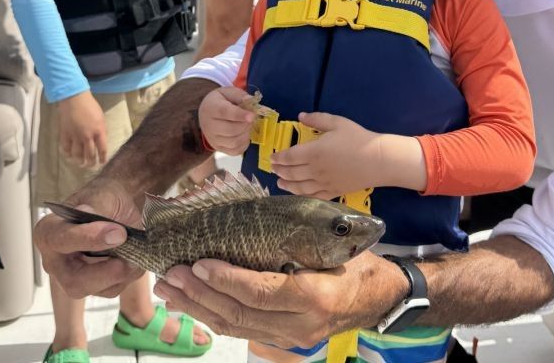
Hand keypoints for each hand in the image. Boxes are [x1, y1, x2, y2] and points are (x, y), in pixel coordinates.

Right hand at [34, 177, 143, 298]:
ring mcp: (74, 277)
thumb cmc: (103, 198)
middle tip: (128, 258)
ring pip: (96, 290)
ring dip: (122, 274)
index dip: (89, 238)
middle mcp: (56, 261)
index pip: (61, 240)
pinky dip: (129, 275)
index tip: (118, 233)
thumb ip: (96, 208)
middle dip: (105, 272)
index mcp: (48, 232)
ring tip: (136, 253)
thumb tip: (97, 222)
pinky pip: (113, 289)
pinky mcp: (95, 286)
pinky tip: (135, 258)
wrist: (119, 206)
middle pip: (74, 281)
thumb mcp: (100, 195)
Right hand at [58, 91, 107, 166]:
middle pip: (89, 155)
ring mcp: (75, 136)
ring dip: (79, 161)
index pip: (102, 149)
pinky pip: (66, 148)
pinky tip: (69, 156)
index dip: (102, 158)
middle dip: (90, 162)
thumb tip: (100, 141)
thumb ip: (101, 131)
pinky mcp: (65, 134)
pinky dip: (67, 154)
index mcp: (99, 131)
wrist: (74, 99)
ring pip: (77, 154)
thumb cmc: (90, 106)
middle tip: (90, 166)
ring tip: (80, 164)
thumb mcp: (101, 118)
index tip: (102, 162)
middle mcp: (87, 136)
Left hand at [153, 251, 404, 347]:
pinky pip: (243, 330)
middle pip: (241, 314)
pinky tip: (195, 303)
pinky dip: (215, 316)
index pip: (262, 293)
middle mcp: (300, 324)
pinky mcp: (283, 340)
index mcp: (315, 297)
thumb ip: (299, 235)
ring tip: (172, 289)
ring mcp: (290, 337)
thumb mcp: (335, 244)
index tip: (201, 263)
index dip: (228, 280)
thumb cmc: (358, 260)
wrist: (381, 297)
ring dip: (199, 308)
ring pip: (236, 326)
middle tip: (173, 274)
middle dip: (202, 294)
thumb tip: (252, 212)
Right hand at [199, 86, 256, 154]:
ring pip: (234, 142)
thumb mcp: (228, 92)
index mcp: (211, 108)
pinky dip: (244, 144)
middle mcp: (209, 126)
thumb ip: (240, 95)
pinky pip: (235, 151)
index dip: (240, 114)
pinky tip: (244, 134)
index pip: (225, 112)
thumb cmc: (221, 101)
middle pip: (231, 130)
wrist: (207, 112)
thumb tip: (251, 101)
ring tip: (247, 125)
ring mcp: (213, 139)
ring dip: (246, 134)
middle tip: (251, 118)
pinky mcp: (218, 148)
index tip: (252, 115)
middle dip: (246, 124)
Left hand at [270, 113, 384, 198]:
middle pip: (292, 173)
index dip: (279, 157)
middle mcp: (315, 170)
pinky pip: (313, 196)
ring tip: (279, 182)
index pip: (289, 157)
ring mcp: (323, 183)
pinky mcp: (333, 192)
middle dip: (280, 170)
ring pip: (299, 187)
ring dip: (287, 185)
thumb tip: (300, 116)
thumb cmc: (357, 138)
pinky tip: (298, 193)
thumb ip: (317, 119)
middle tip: (273, 168)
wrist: (377, 160)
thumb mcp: (337, 123)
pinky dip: (302, 195)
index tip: (272, 157)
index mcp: (314, 152)